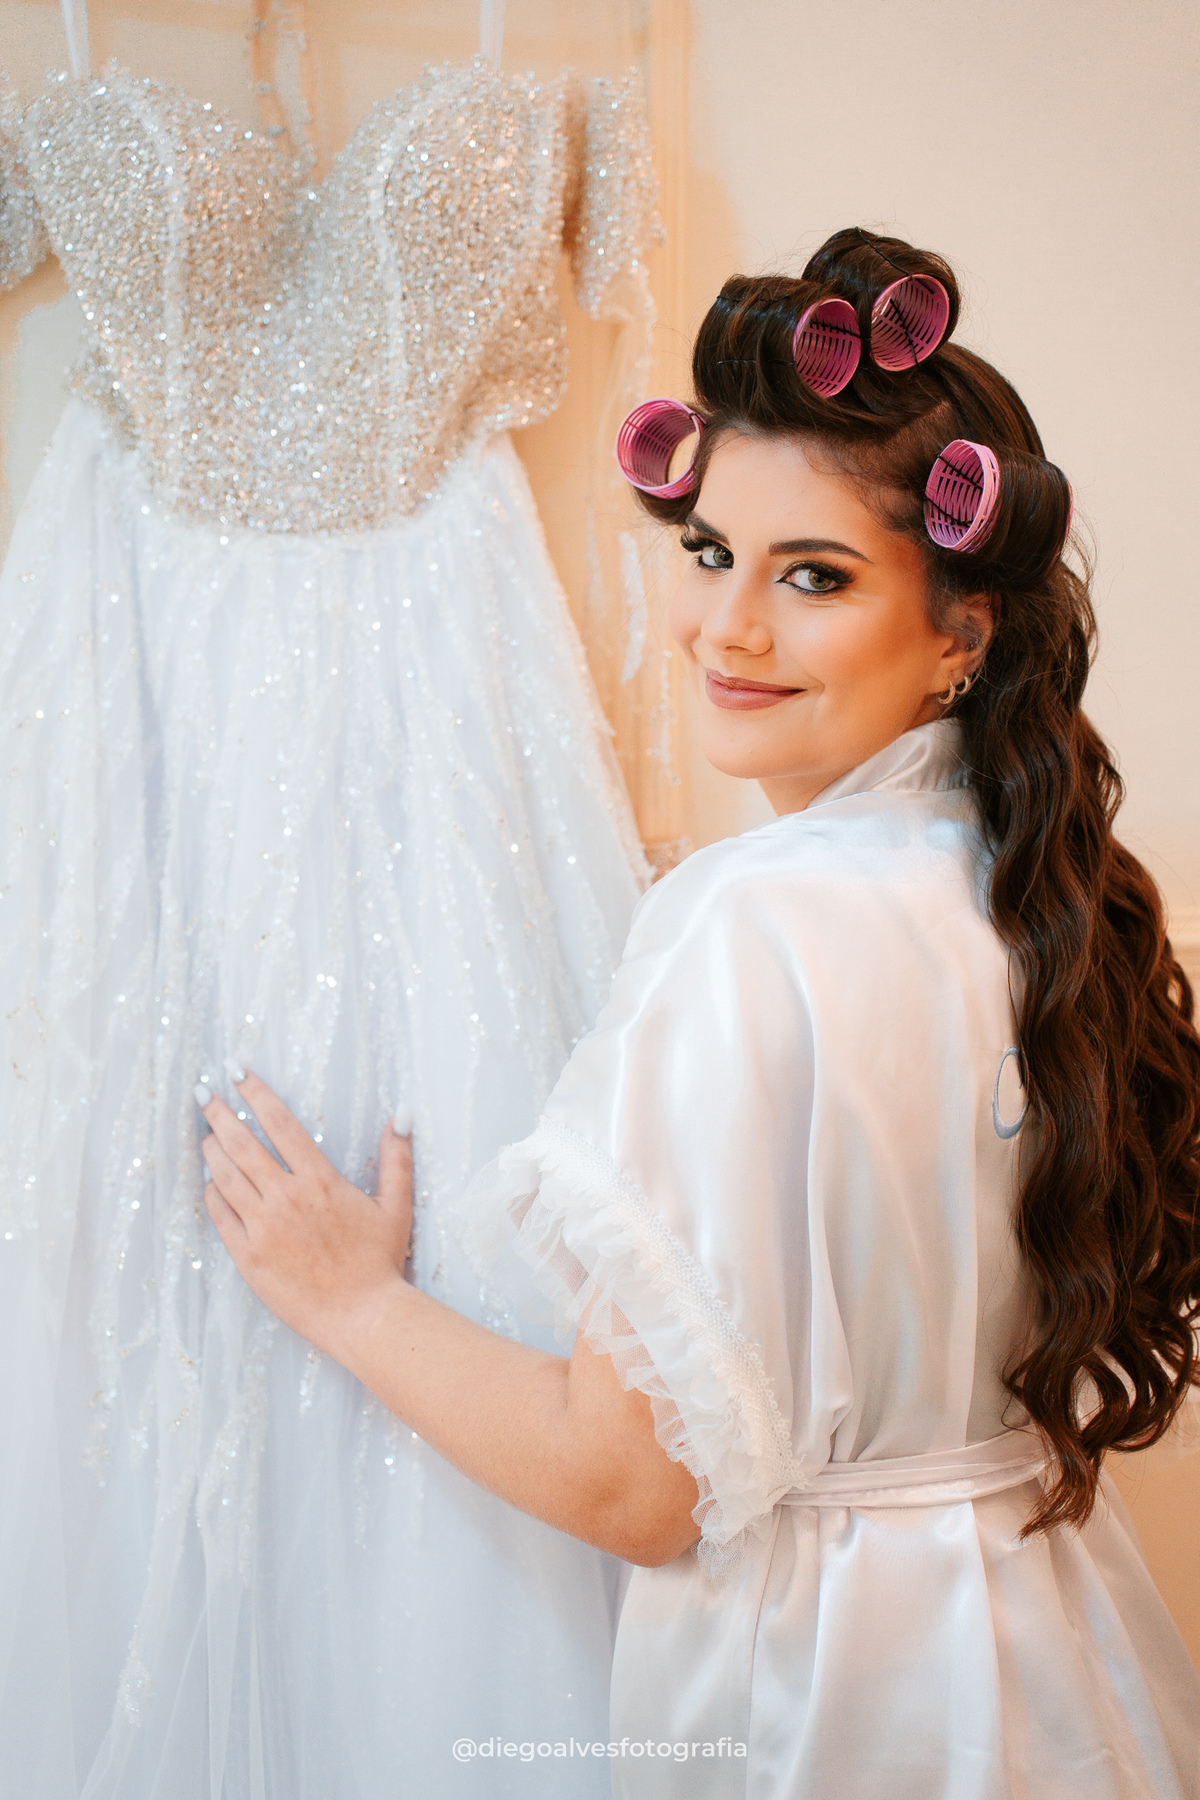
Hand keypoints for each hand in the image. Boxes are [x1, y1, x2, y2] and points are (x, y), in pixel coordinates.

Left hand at [198, 1070, 412, 1358]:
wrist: (363, 1316)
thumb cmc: (380, 1263)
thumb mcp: (395, 1205)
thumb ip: (396, 1158)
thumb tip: (401, 1116)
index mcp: (320, 1180)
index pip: (280, 1122)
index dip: (255, 1092)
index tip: (237, 1071)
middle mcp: (287, 1197)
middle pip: (242, 1143)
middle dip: (219, 1113)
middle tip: (204, 1094)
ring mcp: (263, 1227)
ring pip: (225, 1176)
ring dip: (211, 1149)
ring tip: (204, 1134)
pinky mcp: (248, 1257)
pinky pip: (220, 1216)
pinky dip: (211, 1193)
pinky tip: (209, 1182)